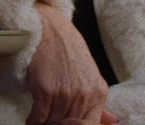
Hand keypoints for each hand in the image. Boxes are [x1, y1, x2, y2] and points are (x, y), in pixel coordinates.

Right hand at [24, 2, 116, 124]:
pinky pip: (38, 118)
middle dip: (58, 123)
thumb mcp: (89, 73)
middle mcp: (84, 95)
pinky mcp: (46, 91)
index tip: (66, 123)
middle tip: (50, 118)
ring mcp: (66, 94)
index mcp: (98, 92)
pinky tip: (32, 116)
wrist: (48, 28)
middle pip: (70, 124)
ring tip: (40, 118)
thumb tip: (112, 120)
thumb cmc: (66, 48)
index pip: (92, 124)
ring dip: (45, 121)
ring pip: (54, 122)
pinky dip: (33, 120)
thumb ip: (98, 100)